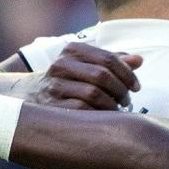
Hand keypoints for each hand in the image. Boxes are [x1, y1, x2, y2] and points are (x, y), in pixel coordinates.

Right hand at [25, 42, 142, 109]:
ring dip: (111, 105)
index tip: (136, 87)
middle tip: (126, 101)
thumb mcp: (87, 65)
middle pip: (102, 75)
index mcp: (73, 50)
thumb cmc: (69, 79)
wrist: (30, 95)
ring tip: (116, 109)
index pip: (108, 58)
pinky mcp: (51, 106)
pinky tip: (102, 118)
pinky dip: (98, 115)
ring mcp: (54, 86)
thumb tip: (139, 60)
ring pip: (93, 94)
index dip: (127, 74)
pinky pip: (82, 111)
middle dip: (120, 90)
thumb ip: (112, 61)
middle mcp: (61, 64)